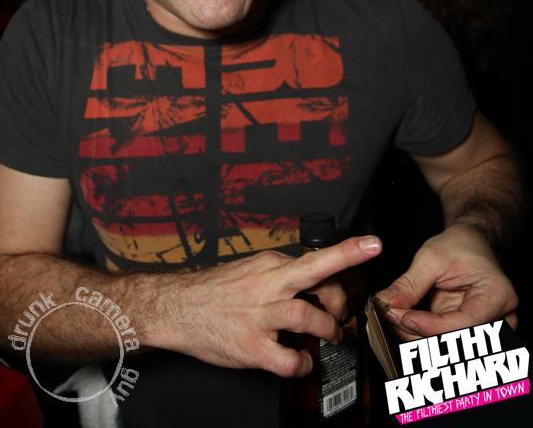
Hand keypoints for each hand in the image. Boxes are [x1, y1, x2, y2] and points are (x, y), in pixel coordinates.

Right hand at [144, 235, 381, 376]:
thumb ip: (282, 272)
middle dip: (343, 293)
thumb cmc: (217, 291)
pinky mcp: (250, 347)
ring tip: (331, 336)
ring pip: (307, 316)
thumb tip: (315, 276)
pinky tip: (302, 361)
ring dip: (328, 329)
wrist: (176, 309)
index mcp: (270, 264)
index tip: (374, 245)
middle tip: (344, 313)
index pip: (316, 258)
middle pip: (314, 275)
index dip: (348, 252)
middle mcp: (266, 285)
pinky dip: (303, 363)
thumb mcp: (251, 269)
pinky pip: (289, 360)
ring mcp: (258, 316)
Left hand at [375, 223, 517, 341]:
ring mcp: (486, 329)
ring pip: (447, 346)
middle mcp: (499, 319)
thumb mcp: (431, 257)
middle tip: (388, 316)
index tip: (402, 317)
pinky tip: (401, 321)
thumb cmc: (459, 246)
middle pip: (456, 340)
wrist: (471, 244)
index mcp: (498, 295)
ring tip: (391, 317)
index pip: (464, 323)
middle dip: (418, 331)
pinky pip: (442, 342)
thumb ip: (409, 284)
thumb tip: (385, 303)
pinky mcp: (467, 334)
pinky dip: (419, 334)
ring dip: (415, 336)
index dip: (430, 326)